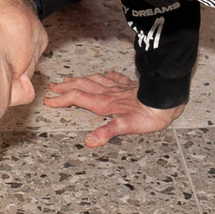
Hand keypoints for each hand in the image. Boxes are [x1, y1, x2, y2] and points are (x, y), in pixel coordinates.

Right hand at [42, 71, 184, 146]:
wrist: (166, 100)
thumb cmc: (149, 115)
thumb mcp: (126, 127)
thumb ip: (106, 132)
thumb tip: (89, 141)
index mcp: (104, 104)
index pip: (76, 99)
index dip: (61, 100)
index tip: (48, 101)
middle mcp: (108, 94)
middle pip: (82, 87)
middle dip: (65, 87)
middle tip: (53, 87)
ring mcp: (119, 88)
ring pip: (94, 80)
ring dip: (81, 79)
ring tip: (70, 78)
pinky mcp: (130, 86)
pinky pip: (115, 78)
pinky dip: (108, 75)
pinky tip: (107, 73)